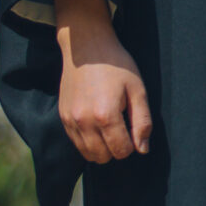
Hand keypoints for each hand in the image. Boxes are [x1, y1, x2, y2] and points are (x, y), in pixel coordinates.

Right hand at [55, 0, 152, 163]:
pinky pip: (76, 143)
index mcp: (105, 116)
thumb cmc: (118, 67)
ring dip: (102, 148)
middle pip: (103, 157)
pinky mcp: (62, 118)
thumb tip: (143, 149)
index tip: (134, 130)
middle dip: (117, 149)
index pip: (121, 150)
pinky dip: (88, 141)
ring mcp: (70, 121)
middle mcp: (83, 122)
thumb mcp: (138, 90)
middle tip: (124, 128)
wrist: (87, 48)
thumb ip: (142, 122)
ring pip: (87, 154)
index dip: (133, 145)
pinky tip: (97, 125)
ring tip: (111, 127)